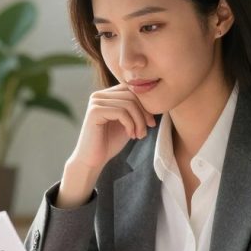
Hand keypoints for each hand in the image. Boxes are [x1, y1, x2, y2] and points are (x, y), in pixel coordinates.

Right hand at [56, 85, 154, 207]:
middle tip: (147, 130)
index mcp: (106, 95)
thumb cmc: (110, 142)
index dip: (146, 105)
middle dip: (144, 114)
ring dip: (139, 121)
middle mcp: (99, 95)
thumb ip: (136, 110)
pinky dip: (131, 125)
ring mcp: (95, 102)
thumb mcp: (128, 123)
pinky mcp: (94, 112)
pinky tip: (130, 135)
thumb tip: (157, 100)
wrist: (93, 160)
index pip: (132, 89)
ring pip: (129, 104)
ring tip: (139, 135)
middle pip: (132, 95)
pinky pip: (121, 112)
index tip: (151, 123)